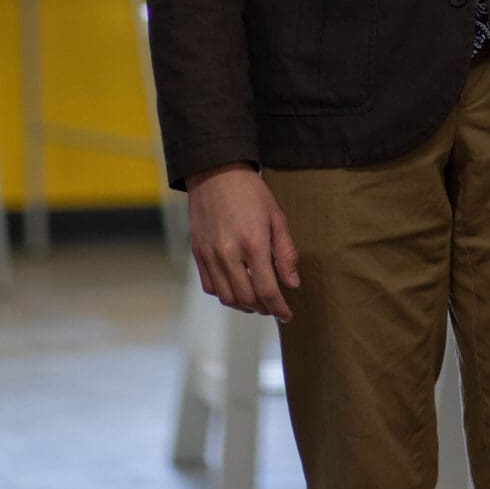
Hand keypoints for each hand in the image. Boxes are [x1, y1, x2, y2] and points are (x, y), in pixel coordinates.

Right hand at [186, 165, 300, 321]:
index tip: (287, 315)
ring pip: (227, 297)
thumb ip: (286, 253)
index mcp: (253, 244)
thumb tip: (291, 284)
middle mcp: (229, 254)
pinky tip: (237, 289)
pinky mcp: (198, 254)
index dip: (279, 308)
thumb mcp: (277, 217)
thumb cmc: (251, 193)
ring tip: (257, 302)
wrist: (215, 173)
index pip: (267, 290)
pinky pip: (210, 286)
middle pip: (247, 298)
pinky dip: (225, 294)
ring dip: (244, 306)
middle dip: (264, 309)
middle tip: (275, 308)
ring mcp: (210, 255)